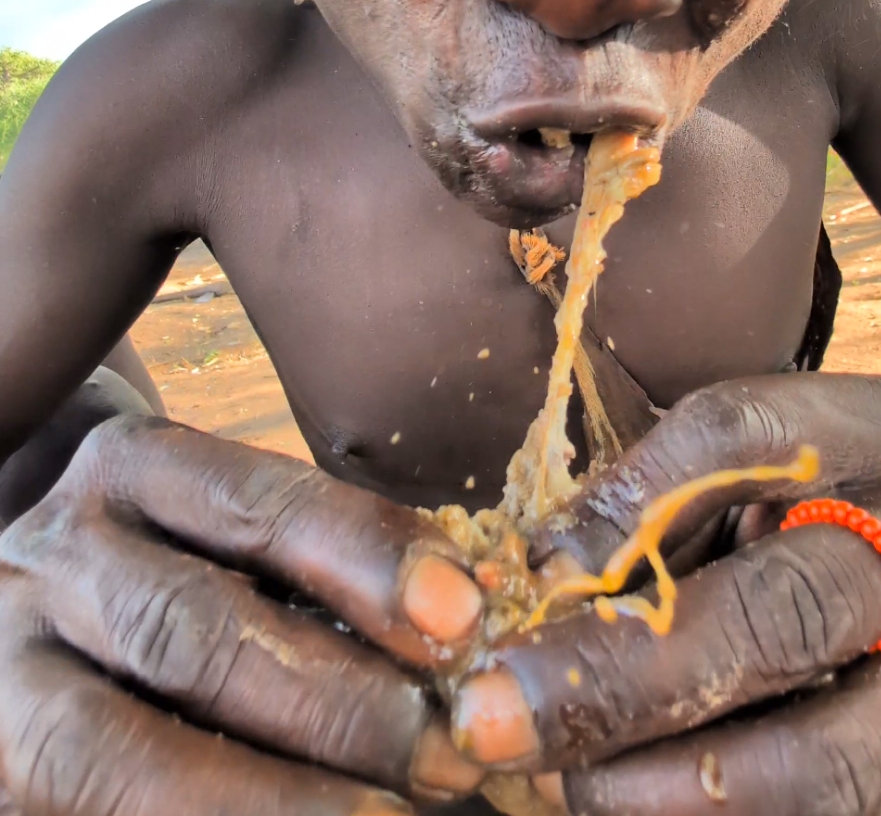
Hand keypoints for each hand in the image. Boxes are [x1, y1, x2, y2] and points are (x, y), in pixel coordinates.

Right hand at [0, 414, 484, 815]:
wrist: (30, 600)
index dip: (364, 559)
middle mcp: (53, 557)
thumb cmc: (172, 560)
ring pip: (116, 750)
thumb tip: (462, 627)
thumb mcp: (226, 533)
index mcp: (130, 470)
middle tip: (448, 752)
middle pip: (194, 631)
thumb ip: (317, 572)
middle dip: (336, 702)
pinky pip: (89, 811)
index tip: (464, 615)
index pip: (257, 508)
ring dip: (273, 799)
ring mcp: (3, 671)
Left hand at [452, 374, 880, 814]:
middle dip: (626, 678)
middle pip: (782, 613)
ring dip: (667, 790)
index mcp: (878, 438)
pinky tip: (631, 805)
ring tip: (566, 782)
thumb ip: (667, 496)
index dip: (632, 501)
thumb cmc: (833, 500)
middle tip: (501, 715)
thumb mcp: (767, 459)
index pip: (744, 436)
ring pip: (823, 764)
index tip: (539, 567)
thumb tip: (546, 572)